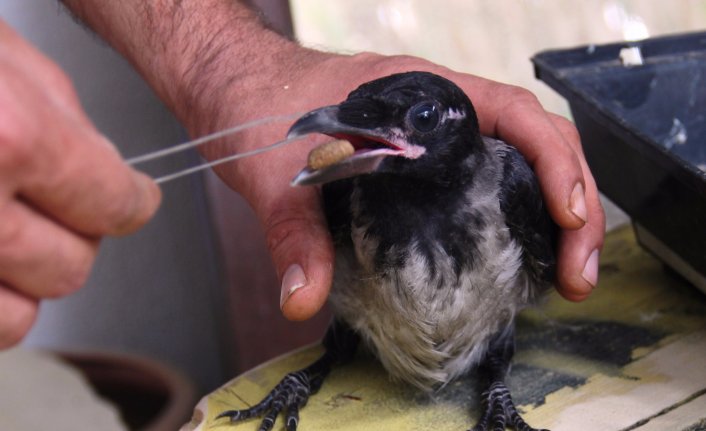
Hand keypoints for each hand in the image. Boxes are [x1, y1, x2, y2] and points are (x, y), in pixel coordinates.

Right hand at [0, 21, 160, 347]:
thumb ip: (61, 113)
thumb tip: (105, 165)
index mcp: (7, 139)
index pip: (113, 205)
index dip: (131, 201)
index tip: (132, 200)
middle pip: (70, 269)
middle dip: (77, 236)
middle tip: (59, 205)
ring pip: (17, 319)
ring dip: (24, 283)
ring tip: (8, 235)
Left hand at [193, 49, 604, 319]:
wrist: (236, 88)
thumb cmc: (260, 106)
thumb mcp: (278, 173)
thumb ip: (292, 234)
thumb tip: (303, 298)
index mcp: (422, 96)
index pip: (515, 114)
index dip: (556, 161)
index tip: (569, 215)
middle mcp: (441, 113)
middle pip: (537, 144)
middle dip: (574, 204)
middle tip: (577, 272)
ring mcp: (435, 139)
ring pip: (520, 164)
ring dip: (554, 214)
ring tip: (563, 273)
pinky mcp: (421, 167)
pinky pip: (486, 183)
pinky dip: (515, 216)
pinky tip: (515, 257)